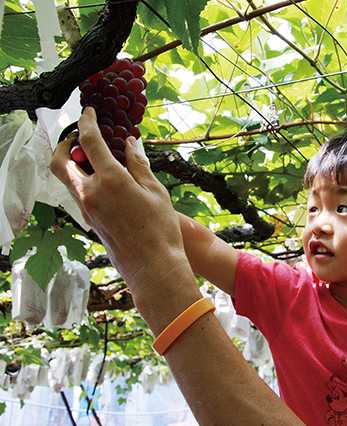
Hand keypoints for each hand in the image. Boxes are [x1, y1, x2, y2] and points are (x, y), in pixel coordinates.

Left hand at [50, 107, 194, 315]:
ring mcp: (86, 208)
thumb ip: (139, 164)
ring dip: (71, 161)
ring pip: (64, 177)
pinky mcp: (89, 220)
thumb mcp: (156, 191)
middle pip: (59, 160)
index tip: (90, 112)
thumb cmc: (160, 230)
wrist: (153, 266)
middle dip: (64, 143)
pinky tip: (102, 177)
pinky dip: (81, 177)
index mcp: (110, 181)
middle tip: (79, 135)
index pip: (89, 142)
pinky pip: (76, 191)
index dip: (87, 122)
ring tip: (92, 155)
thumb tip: (129, 143)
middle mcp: (90, 193)